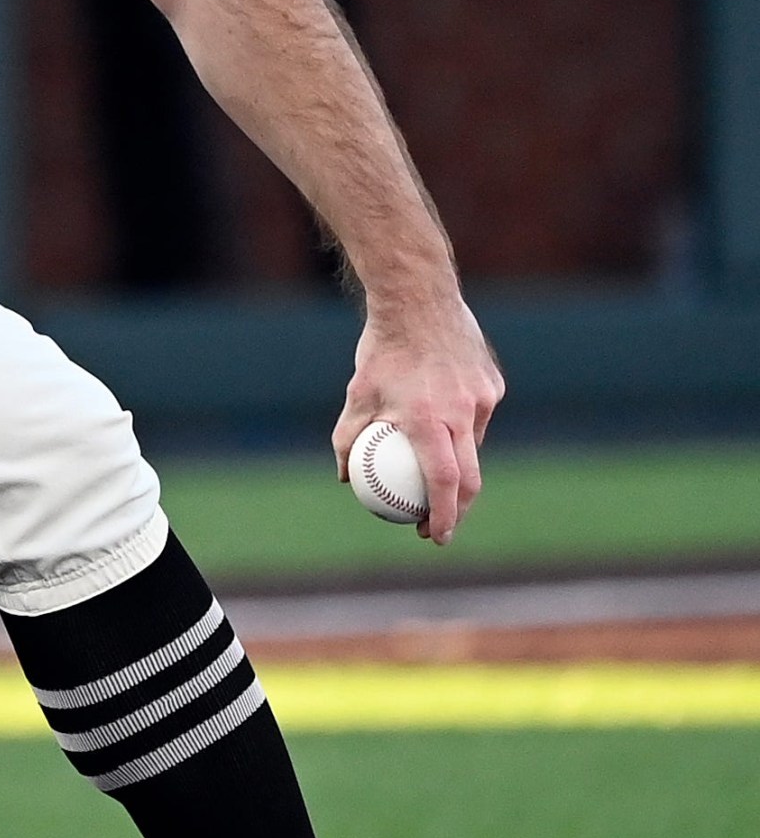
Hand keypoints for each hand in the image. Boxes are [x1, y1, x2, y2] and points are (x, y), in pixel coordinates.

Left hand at [332, 294, 502, 545]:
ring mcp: (482, 399)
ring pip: (473, 446)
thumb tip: (345, 477)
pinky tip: (443, 421)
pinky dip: (460, 428)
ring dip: (457, 465)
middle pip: (471, 477)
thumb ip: (348, 438)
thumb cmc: (381, 351)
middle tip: (438, 524)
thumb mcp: (357, 394)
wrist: (419, 301)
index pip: (445, 481)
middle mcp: (461, 412)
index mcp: (428, 419)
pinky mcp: (492, 386)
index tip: (434, 536)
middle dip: (459, 510)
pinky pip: (477, 418)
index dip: (445, 515)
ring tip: (435, 476)